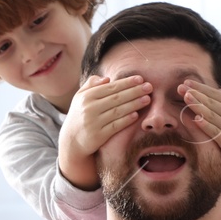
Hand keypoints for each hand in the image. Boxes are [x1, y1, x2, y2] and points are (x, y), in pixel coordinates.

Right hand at [58, 74, 152, 190]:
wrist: (71, 141)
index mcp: (86, 96)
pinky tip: (136, 115)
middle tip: (149, 87)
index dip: (126, 83)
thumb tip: (108, 78)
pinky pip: (115, 126)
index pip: (110, 87)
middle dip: (134, 91)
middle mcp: (89, 108)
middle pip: (116, 98)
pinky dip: (126, 120)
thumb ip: (91, 85)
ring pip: (117, 111)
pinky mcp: (98, 136)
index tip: (140, 78)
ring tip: (147, 99)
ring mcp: (93, 122)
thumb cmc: (80, 115)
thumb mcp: (80, 98)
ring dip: (134, 104)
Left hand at [179, 81, 220, 191]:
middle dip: (195, 93)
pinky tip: (196, 119)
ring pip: (211, 115)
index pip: (214, 93)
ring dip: (198, 105)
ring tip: (186, 97)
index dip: (200, 87)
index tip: (186, 82)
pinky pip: (215, 131)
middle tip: (180, 87)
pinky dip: (206, 125)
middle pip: (211, 102)